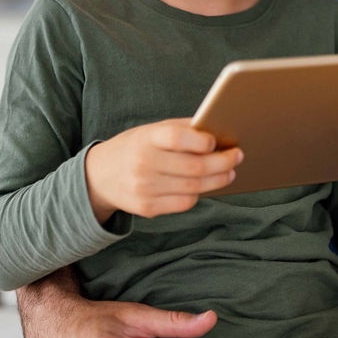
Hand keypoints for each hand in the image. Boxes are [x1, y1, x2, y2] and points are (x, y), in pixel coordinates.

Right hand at [84, 118, 241, 220]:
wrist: (100, 176)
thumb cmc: (135, 147)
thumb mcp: (151, 131)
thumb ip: (182, 130)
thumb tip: (220, 132)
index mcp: (145, 138)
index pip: (178, 139)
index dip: (202, 142)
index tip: (218, 142)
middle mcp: (143, 164)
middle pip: (194, 167)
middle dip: (222, 163)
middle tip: (237, 157)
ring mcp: (145, 189)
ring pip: (194, 188)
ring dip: (218, 180)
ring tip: (229, 172)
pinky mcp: (147, 208)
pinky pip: (184, 203)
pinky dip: (199, 194)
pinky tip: (205, 186)